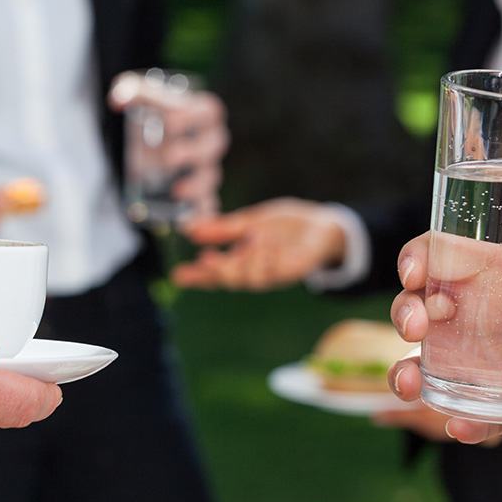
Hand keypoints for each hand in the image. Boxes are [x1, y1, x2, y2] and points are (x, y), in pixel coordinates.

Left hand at [108, 73, 228, 219]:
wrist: (158, 136)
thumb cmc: (156, 112)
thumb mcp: (142, 95)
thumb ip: (130, 90)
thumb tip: (117, 101)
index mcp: (204, 113)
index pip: (209, 111)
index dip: (193, 118)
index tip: (169, 123)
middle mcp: (211, 140)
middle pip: (214, 145)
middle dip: (193, 153)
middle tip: (168, 158)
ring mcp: (208, 167)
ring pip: (211, 177)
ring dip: (197, 186)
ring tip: (177, 191)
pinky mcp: (201, 191)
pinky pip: (208, 204)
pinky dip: (202, 215)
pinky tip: (190, 223)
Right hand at [172, 198, 348, 289]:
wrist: (323, 224)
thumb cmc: (286, 225)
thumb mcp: (251, 220)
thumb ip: (224, 228)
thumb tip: (190, 229)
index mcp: (241, 260)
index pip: (214, 272)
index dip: (196, 276)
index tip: (178, 275)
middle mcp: (254, 272)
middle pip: (229, 281)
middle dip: (216, 272)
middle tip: (205, 258)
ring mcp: (273, 274)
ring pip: (251, 279)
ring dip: (248, 258)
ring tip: (255, 235)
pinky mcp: (291, 272)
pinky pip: (274, 271)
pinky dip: (268, 255)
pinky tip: (268, 239)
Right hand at [388, 233, 501, 475]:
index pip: (451, 257)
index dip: (420, 259)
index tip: (416, 272)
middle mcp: (497, 316)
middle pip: (427, 310)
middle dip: (406, 313)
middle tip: (419, 324)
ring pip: (436, 366)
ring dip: (410, 373)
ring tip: (411, 383)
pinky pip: (475, 415)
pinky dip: (459, 421)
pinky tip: (460, 423)